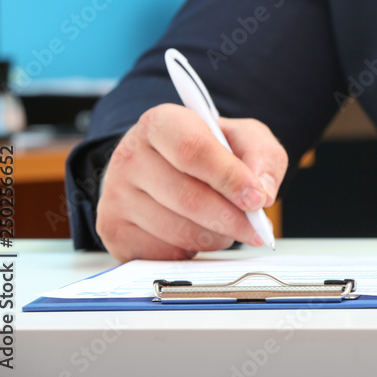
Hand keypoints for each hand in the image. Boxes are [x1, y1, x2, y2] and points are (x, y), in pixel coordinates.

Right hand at [96, 104, 287, 261]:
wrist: (169, 165)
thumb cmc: (208, 150)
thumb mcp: (244, 138)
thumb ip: (262, 157)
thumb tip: (263, 193)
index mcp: (161, 123)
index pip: (193, 150)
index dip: (230, 178)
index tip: (257, 199)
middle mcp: (129, 155)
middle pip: (187, 197)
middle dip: (232, 218)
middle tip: (256, 227)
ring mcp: (115, 195)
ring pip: (177, 230)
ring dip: (216, 236)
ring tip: (227, 225)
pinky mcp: (113, 230)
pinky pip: (162, 254)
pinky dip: (192, 251)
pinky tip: (198, 233)